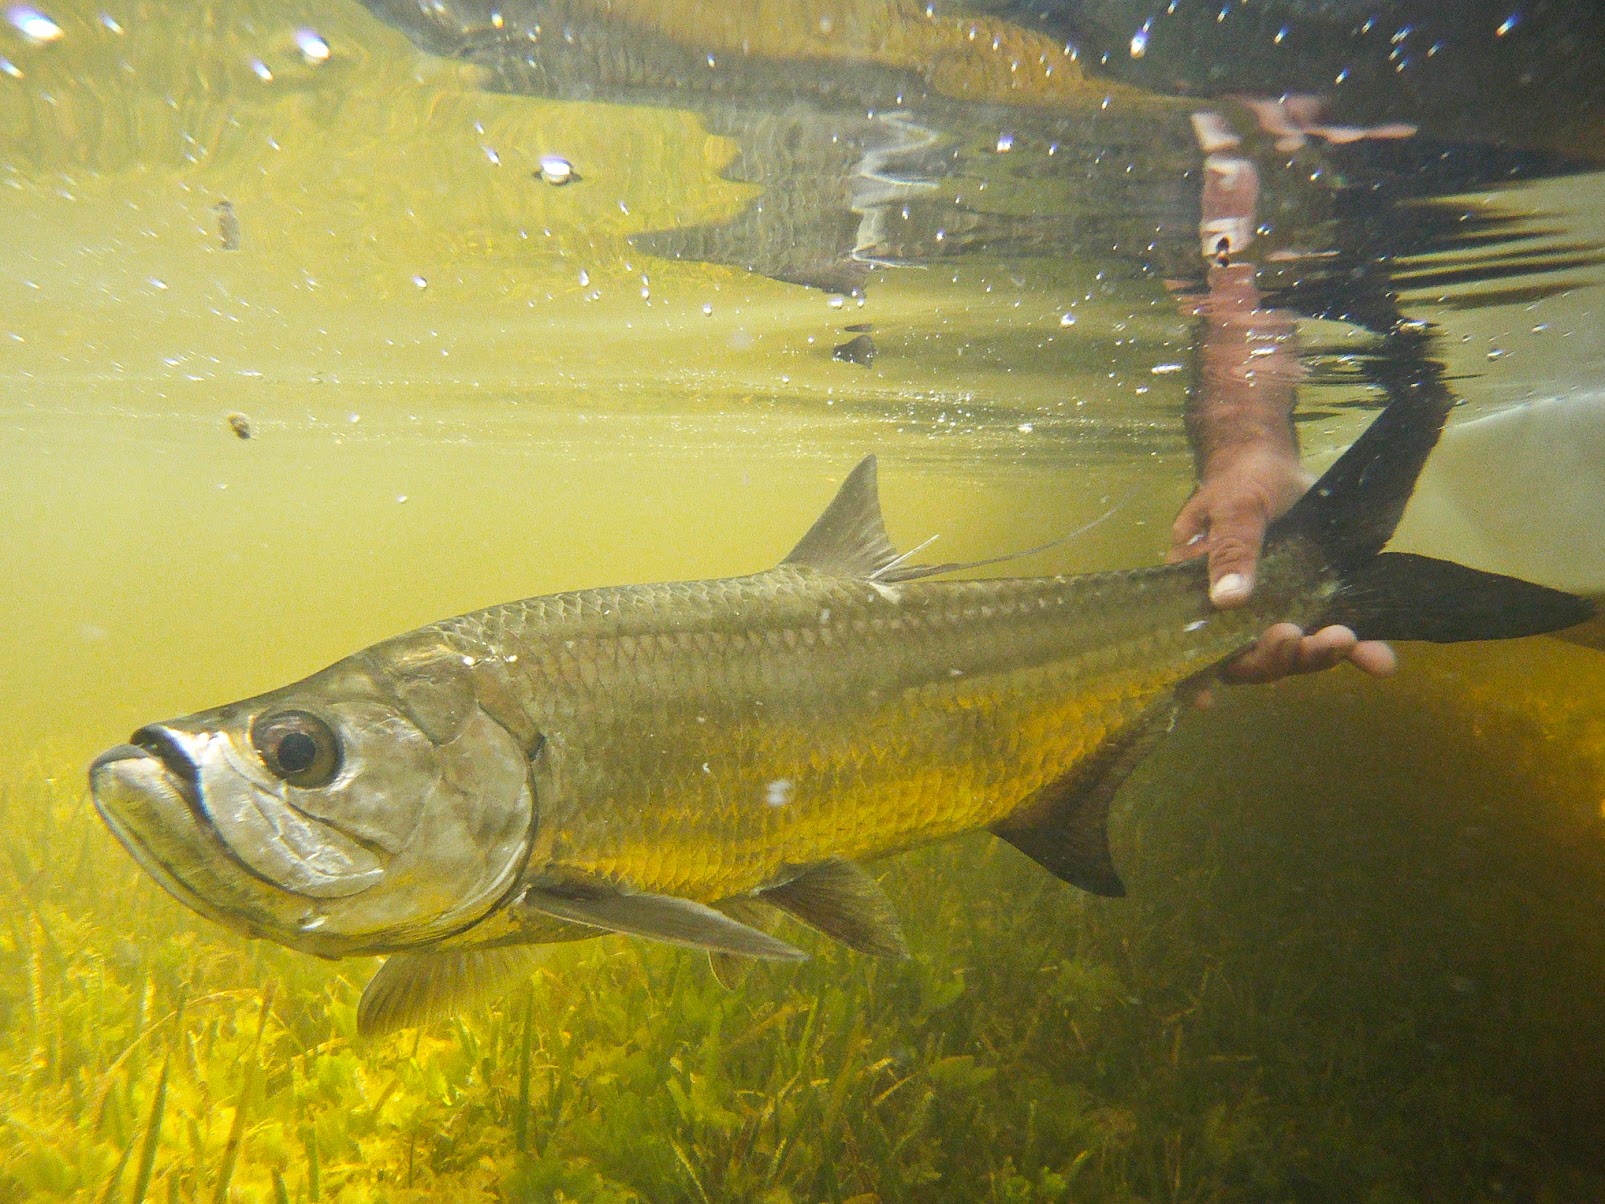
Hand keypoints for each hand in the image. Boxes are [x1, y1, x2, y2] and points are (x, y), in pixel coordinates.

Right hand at [1168, 447, 1394, 690]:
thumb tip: (1225, 599)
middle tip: (1320, 639)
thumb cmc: (1243, 480)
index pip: (1198, 643)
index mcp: (1197, 593)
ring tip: (1351, 641)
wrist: (1277, 461)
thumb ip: (1232, 549)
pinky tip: (1380, 660)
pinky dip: (1356, 651)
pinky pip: (1327, 633)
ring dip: (1320, 655)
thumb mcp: (1236, 505)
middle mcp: (1233, 612)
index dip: (1202, 674)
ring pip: (1290, 652)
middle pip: (1248, 657)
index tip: (1212, 697)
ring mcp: (1271, 610)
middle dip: (1284, 657)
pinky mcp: (1308, 603)